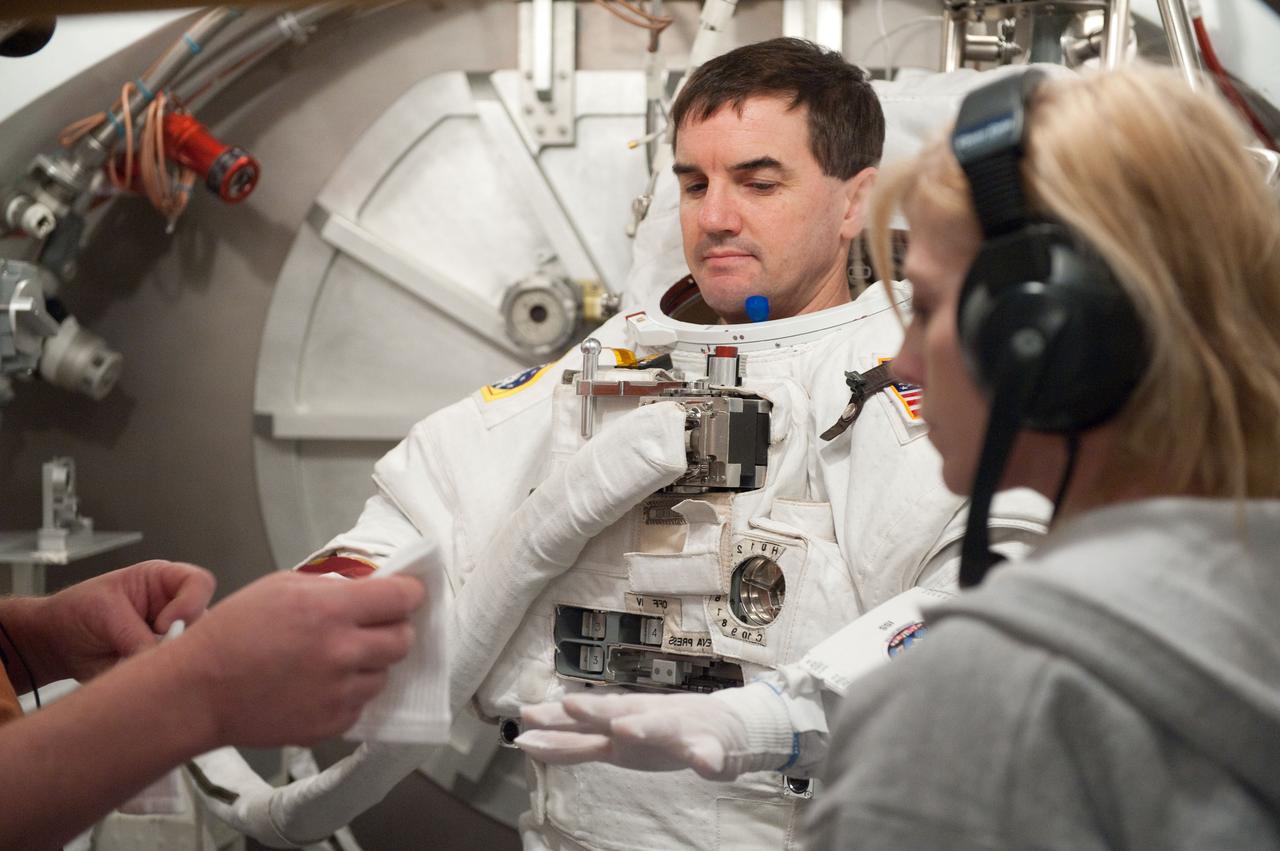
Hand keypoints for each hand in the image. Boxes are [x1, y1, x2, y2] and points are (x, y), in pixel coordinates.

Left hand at [18, 560, 215, 686]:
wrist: (53, 645)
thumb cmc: (75, 612)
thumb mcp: (104, 613)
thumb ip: (135, 636)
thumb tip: (159, 659)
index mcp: (164, 581)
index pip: (199, 583)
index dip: (190, 603)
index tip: (163, 624)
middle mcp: (175, 609)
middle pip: (206, 621)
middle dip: (185, 638)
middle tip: (157, 651)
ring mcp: (171, 638)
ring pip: (193, 651)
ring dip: (172, 661)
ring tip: (138, 664)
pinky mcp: (162, 664)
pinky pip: (176, 673)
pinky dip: (162, 680)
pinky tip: (142, 679)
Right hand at [169, 570, 425, 748]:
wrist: (198, 690)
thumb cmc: (233, 631)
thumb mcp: (282, 586)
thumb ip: (332, 586)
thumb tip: (370, 588)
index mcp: (331, 609)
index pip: (403, 598)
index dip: (410, 593)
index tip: (406, 594)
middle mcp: (342, 651)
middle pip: (403, 639)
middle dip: (394, 628)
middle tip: (372, 627)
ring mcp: (339, 693)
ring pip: (384, 674)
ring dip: (370, 664)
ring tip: (336, 659)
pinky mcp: (331, 724)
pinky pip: (361, 705)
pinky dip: (349, 694)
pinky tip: (320, 685)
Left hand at [516, 691, 749, 780]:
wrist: (727, 726)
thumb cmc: (662, 731)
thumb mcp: (614, 739)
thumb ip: (573, 745)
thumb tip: (523, 741)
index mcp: (622, 720)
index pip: (584, 721)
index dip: (557, 721)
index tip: (526, 716)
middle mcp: (646, 719)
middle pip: (618, 712)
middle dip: (594, 710)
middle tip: (568, 704)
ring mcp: (679, 730)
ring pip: (661, 726)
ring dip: (643, 727)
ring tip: (625, 729)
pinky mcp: (710, 746)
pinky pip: (709, 754)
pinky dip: (706, 758)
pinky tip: (704, 764)